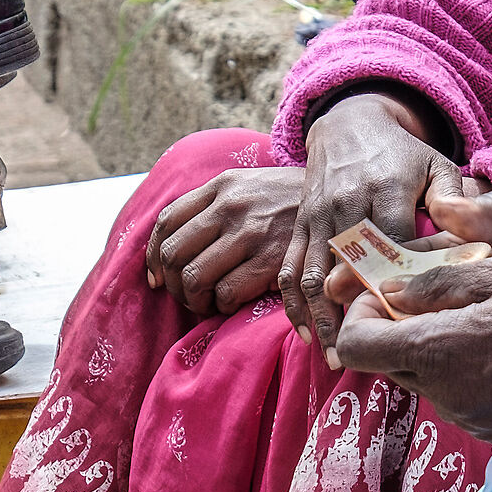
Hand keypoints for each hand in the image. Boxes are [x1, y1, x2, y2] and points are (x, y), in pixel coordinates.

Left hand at [144, 167, 304, 314]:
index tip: (157, 276)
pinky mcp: (271, 259)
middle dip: (172, 284)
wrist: (339, 203)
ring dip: (194, 300)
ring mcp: (251, 233)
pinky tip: (233, 302)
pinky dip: (222, 305)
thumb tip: (168, 249)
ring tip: (207, 303)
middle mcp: (230, 206)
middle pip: (173, 254)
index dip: (153, 255)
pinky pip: (226, 292)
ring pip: (194, 278)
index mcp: (221, 186)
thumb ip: (211, 206)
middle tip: (186, 295)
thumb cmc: (287, 201)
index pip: (166, 221)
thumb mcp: (248, 185)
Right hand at [281, 88, 463, 348]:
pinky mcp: (300, 224)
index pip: (392, 244)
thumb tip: (462, 227)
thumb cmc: (404, 156)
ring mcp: (318, 216)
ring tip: (336, 357)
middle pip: (348, 264)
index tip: (407, 319)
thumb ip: (453, 195)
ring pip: (313, 273)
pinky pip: (290, 268)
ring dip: (321, 318)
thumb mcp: (436, 164)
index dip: (396, 282)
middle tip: (366, 355)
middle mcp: (347, 204)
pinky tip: (307, 334)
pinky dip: (294, 304)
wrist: (349, 125)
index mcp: (387, 189)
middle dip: (353, 311)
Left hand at [326, 255, 491, 443]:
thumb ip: (432, 285)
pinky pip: (452, 396)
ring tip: (467, 319)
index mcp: (437, 351)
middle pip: (384, 364)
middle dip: (390, 330)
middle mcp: (444, 394)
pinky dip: (456, 371)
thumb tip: (388, 291)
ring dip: (426, 350)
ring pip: (419, 379)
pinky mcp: (490, 428)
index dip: (358, 316)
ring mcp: (467, 417)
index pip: (355, 347)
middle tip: (421, 299)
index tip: (382, 293)